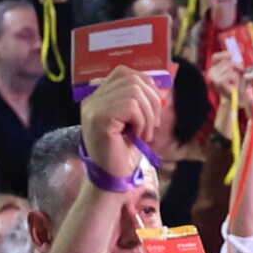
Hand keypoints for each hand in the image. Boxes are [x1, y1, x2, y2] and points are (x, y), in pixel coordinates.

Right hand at [80, 65, 165, 188]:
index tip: (154, 107)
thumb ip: (140, 101)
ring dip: (148, 114)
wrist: (113, 179)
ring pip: (134, 91)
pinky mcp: (99, 118)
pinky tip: (138, 136)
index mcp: (98, 98)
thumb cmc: (124, 153)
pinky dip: (142, 122)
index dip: (146, 84)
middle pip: (131, 79)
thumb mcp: (135, 122)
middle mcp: (92, 99)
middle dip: (152, 101)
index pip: (124, 72)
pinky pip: (131, 106)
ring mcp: (93, 108)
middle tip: (153, 125)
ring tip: (145, 133)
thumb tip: (160, 84)